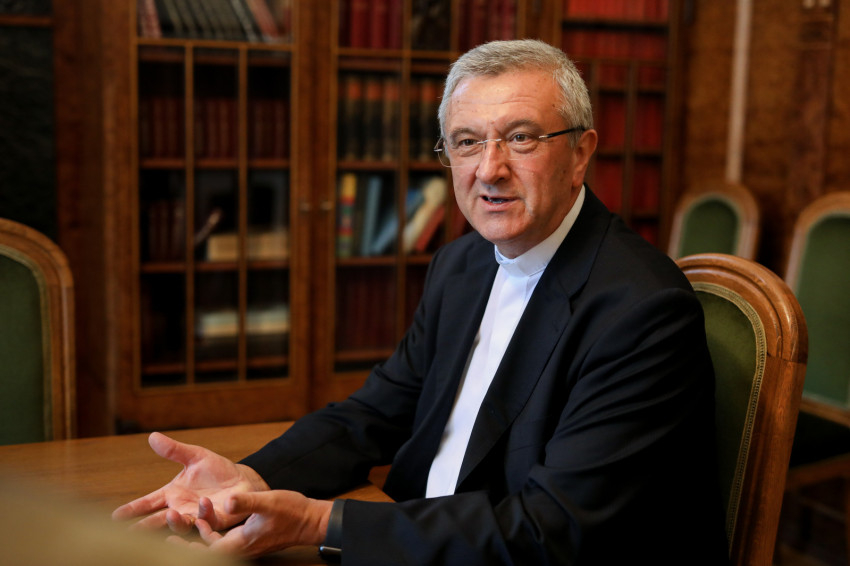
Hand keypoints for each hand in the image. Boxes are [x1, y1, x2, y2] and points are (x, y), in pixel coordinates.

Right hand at [111, 432, 269, 531]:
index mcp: (173, 493)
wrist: (243, 480)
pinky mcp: (215, 520)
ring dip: (174, 521)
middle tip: (128, 533)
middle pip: (157, 521)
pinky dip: (204, 515)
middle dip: (143, 528)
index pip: (148, 503)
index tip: (114, 516)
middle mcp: (181, 508)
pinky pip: (207, 522)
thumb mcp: (195, 456)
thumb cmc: (217, 470)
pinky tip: (203, 504)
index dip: (132, 509)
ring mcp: (196, 516)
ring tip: (171, 514)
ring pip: (180, 525)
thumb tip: (152, 436)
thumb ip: (174, 450)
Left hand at [177, 491, 332, 558]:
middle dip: (189, 546)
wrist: (310, 520)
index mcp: (242, 541)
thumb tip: (226, 502)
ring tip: (185, 524)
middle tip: (169, 536)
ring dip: (201, 537)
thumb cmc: (292, 512)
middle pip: (209, 551)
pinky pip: (226, 540)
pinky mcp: (251, 538)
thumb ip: (246, 502)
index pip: (209, 551)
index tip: (171, 538)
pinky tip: (209, 521)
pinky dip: (213, 533)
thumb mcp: (268, 502)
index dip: (190, 548)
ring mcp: (247, 543)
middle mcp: (242, 546)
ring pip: (217, 545)